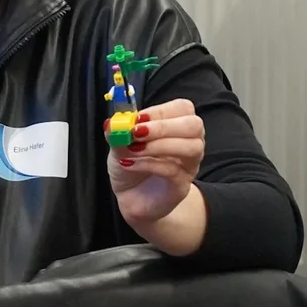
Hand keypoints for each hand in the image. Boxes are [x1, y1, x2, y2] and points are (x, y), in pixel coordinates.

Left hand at [107, 98, 205, 232]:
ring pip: (191, 147)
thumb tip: (112, 123)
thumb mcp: (120, 145)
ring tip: (134, 149)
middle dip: (163, 126)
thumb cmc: (133, 165)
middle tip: (137, 133)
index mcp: (178, 126)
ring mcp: (189, 165)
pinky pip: (173, 171)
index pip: (183, 108)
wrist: (132, 198)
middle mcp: (190, 143)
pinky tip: (130, 164)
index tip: (137, 118)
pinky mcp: (182, 186)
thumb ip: (118, 132)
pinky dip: (149, 164)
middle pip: (194, 125)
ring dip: (160, 145)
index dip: (161, 110)